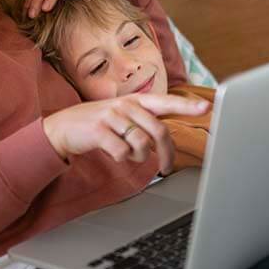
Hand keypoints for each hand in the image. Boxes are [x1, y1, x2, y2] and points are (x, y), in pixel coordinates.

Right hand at [42, 94, 209, 173]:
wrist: (61, 128)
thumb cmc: (97, 124)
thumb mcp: (120, 116)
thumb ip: (142, 122)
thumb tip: (166, 141)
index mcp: (134, 101)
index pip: (166, 102)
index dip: (187, 105)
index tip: (206, 106)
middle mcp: (125, 105)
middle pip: (158, 130)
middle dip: (166, 153)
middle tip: (165, 167)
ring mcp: (111, 116)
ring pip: (141, 142)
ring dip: (139, 156)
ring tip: (130, 156)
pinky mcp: (98, 130)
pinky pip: (121, 151)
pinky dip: (121, 158)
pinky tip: (114, 154)